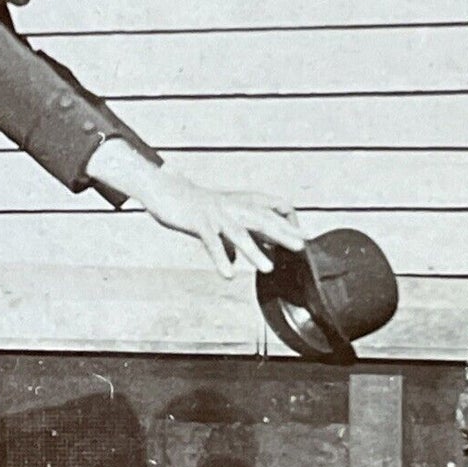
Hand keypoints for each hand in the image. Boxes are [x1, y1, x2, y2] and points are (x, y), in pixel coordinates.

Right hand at [143, 170, 303, 277]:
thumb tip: (244, 259)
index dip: (289, 221)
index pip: (275, 207)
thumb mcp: (223, 220)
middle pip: (263, 219)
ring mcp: (216, 214)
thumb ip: (237, 237)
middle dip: (282, 233)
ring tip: (267, 268)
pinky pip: (212, 243)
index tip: (301, 237)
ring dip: (254, 251)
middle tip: (299, 247)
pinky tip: (228, 274)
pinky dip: (220, 259)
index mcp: (243, 202)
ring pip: (239, 233)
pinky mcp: (199, 223)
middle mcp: (233, 206)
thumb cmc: (196, 207)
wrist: (167, 192)